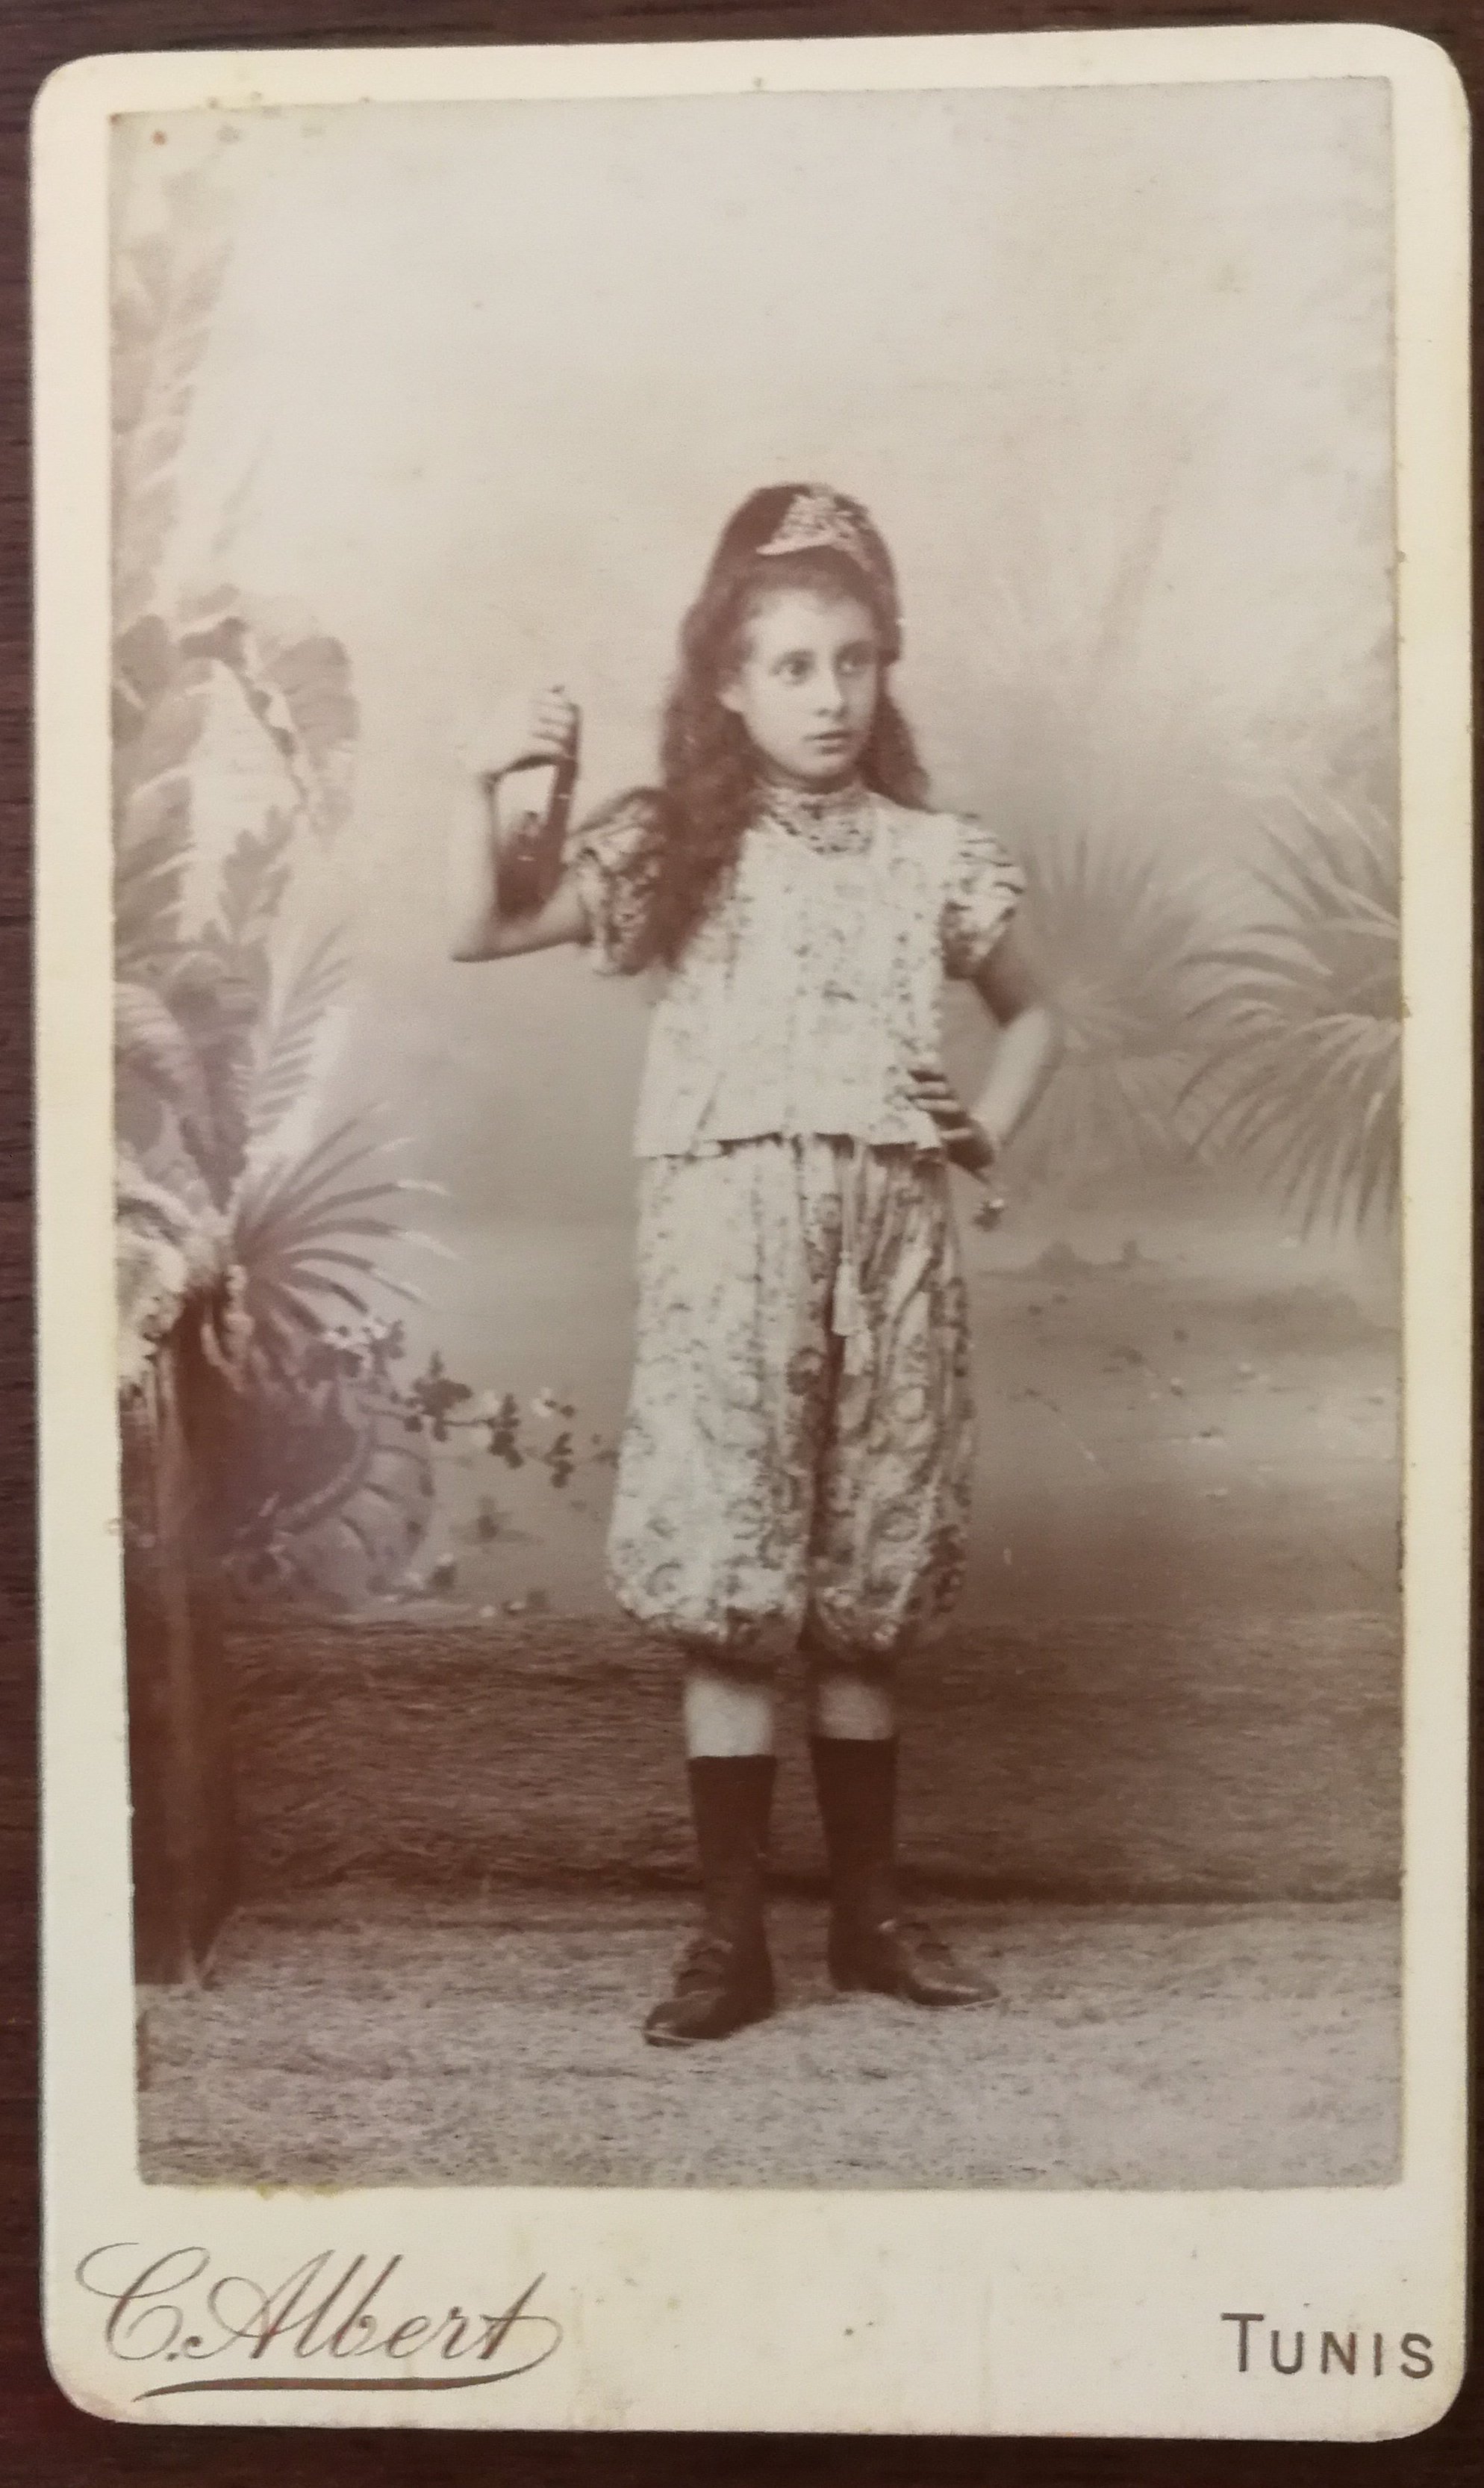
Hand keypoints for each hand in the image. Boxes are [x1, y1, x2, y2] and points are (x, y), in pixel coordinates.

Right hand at [457, 686, 578, 783]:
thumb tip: (563, 681)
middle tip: (567, 738)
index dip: (566, 714)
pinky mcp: (525, 744)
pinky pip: (553, 748)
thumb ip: (540, 691)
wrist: (482, 752)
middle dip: (569, 728)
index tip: (563, 723)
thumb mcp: (517, 703)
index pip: (560, 701)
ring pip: (562, 732)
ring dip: (565, 742)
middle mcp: (526, 706)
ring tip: (564, 747)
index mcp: (525, 694)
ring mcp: (526, 724)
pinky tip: (558, 756)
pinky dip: (559, 753)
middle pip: (565, 716)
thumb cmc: (502, 728)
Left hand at [908, 1066, 997, 1174]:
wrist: (978, 1146)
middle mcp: (956, 1103)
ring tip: (918, 1105)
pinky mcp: (971, 1136)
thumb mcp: (936, 1107)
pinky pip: (963, 1134)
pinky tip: (941, 1136)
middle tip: (905, 1090)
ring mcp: (965, 1119)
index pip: (938, 1076)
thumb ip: (921, 1093)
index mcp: (947, 1095)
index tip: (907, 1065)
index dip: (925, 1069)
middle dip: (925, 1088)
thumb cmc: (950, 1124)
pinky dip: (953, 1135)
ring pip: (953, 1108)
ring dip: (935, 1105)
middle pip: (945, 1090)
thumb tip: (901, 1077)